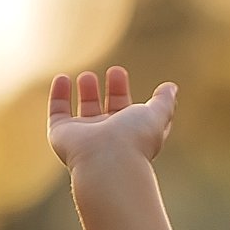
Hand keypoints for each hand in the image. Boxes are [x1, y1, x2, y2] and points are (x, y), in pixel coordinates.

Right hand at [47, 65, 177, 168]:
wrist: (107, 159)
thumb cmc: (135, 139)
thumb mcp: (156, 116)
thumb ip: (164, 102)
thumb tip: (172, 88)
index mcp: (131, 134)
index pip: (131, 113)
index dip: (126, 94)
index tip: (121, 73)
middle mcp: (108, 137)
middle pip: (109, 110)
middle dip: (112, 91)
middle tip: (114, 70)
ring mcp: (85, 137)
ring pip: (85, 112)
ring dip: (87, 93)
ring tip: (88, 76)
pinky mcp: (62, 134)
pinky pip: (58, 112)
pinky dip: (58, 95)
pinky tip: (62, 78)